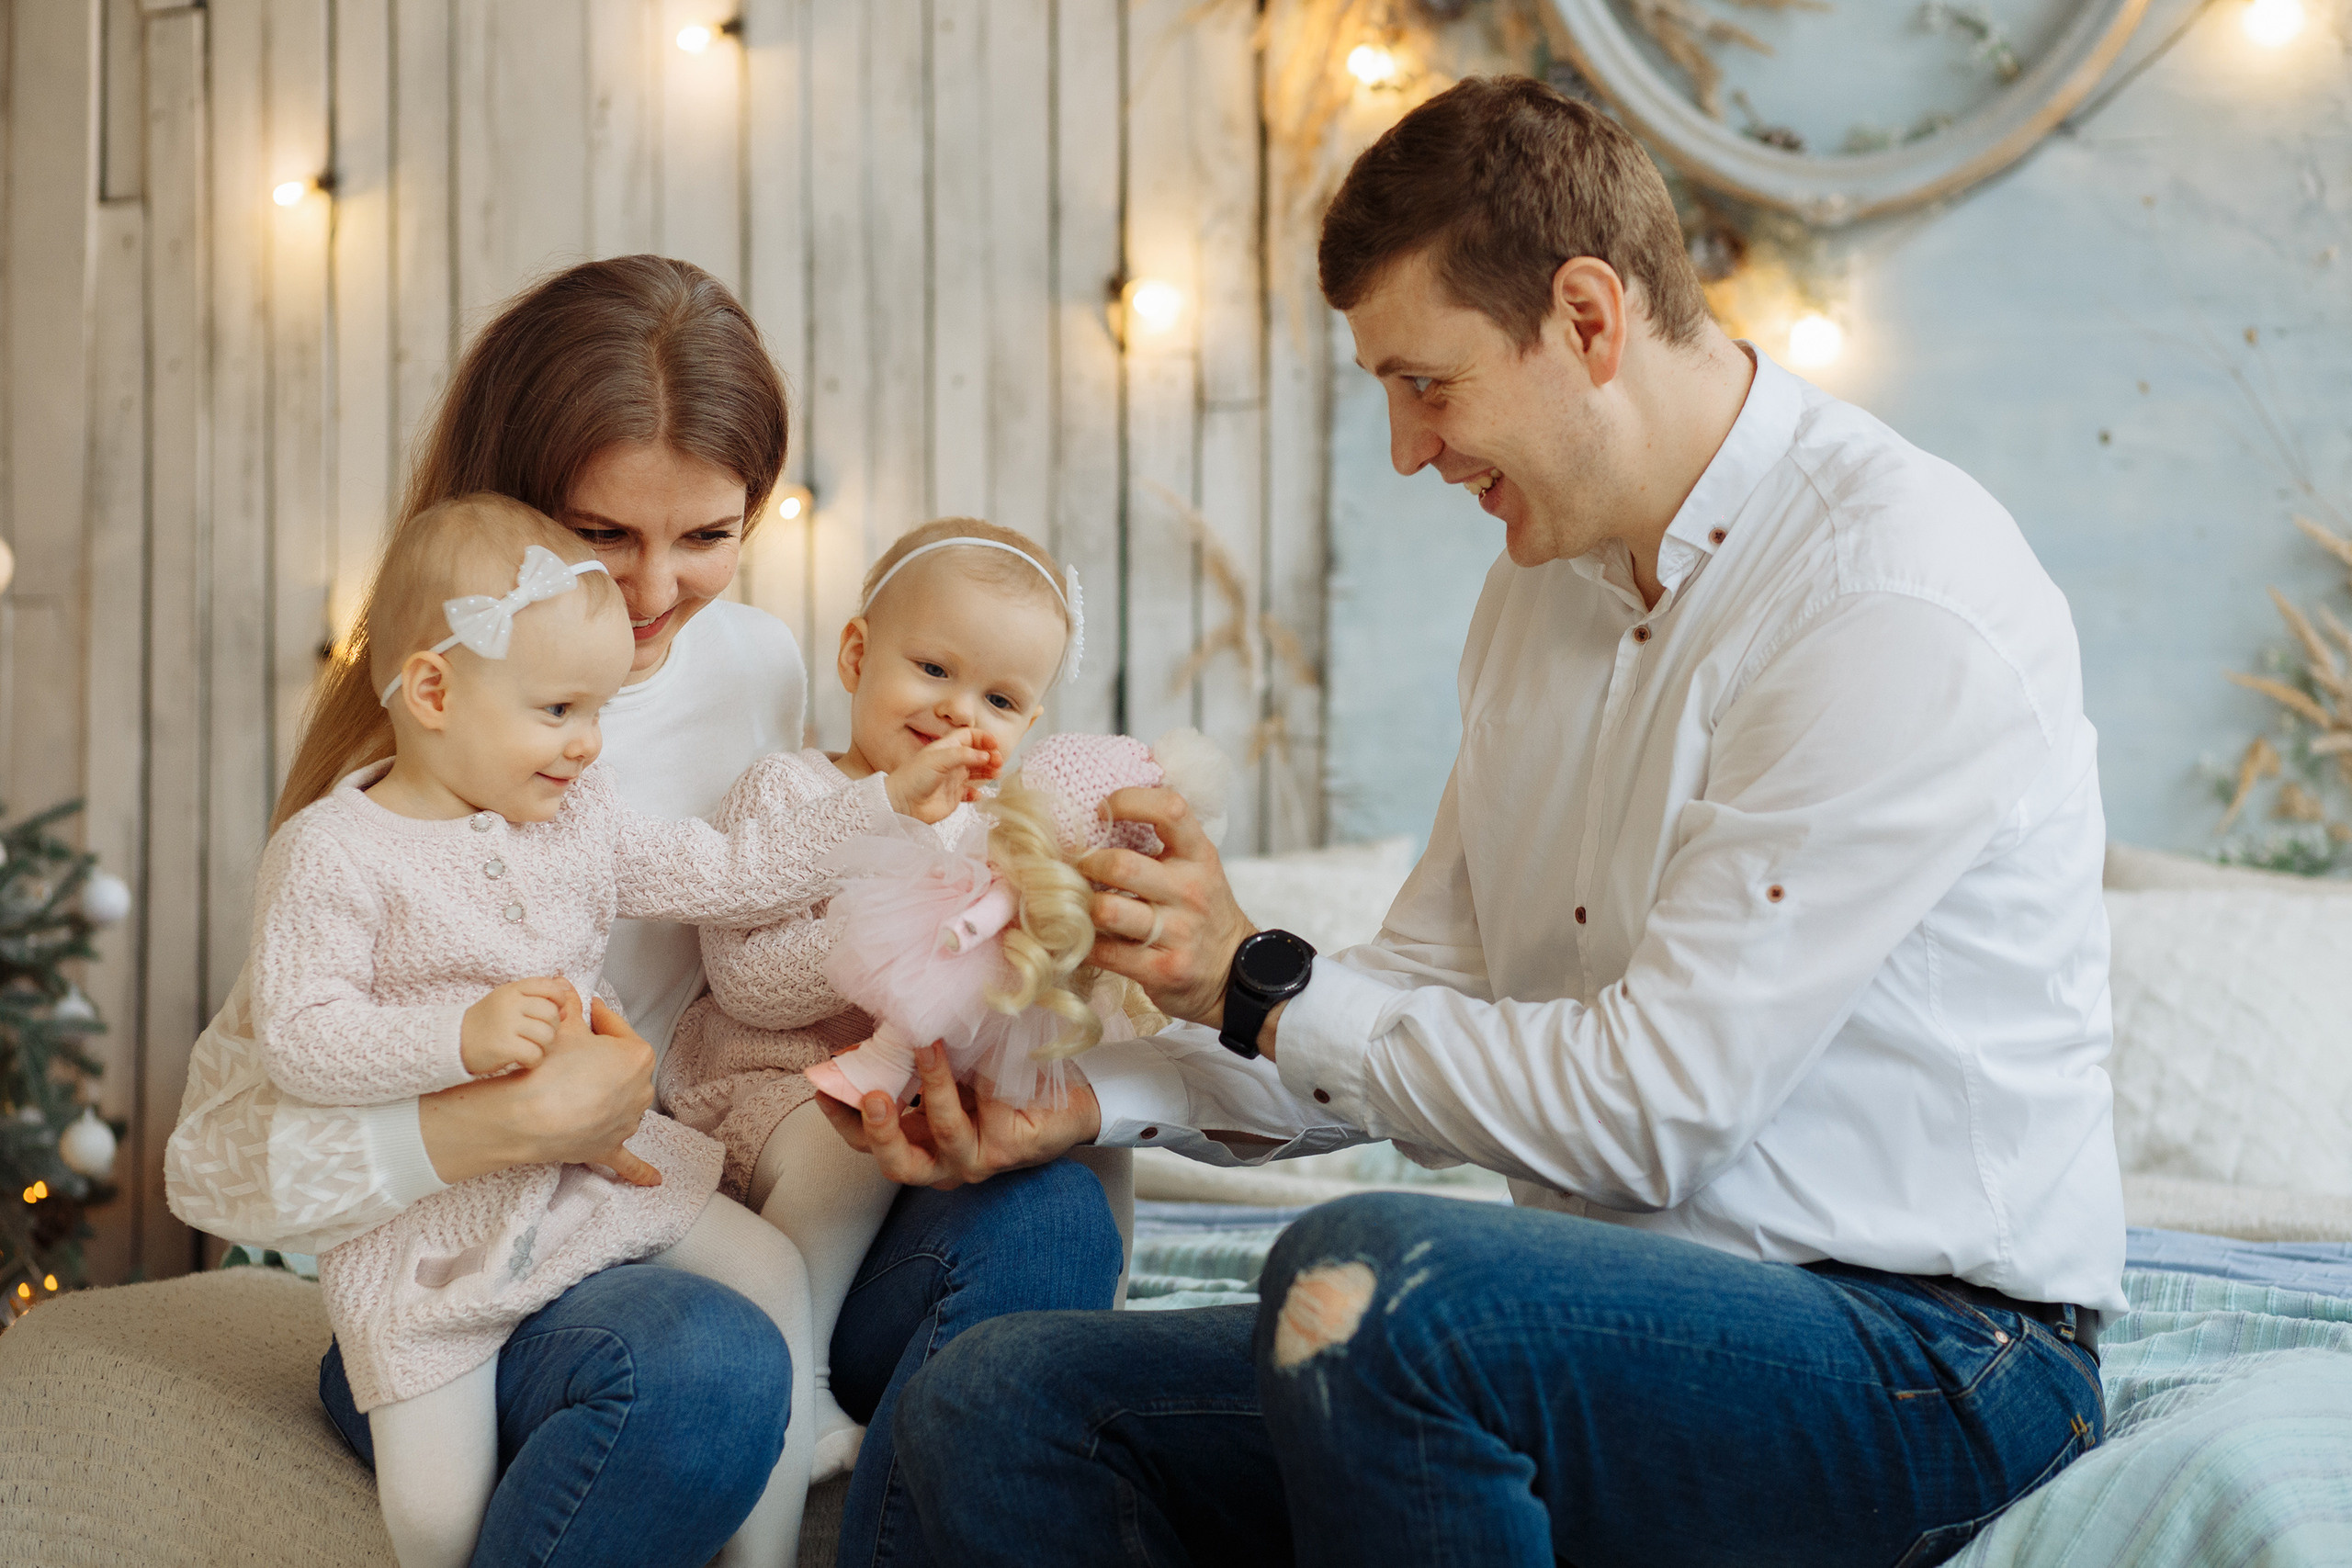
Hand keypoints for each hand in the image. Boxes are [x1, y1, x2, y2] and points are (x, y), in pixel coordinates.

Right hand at [422, 992, 660, 1185]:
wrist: (525, 1114)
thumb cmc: (548, 1067)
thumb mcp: (562, 1028)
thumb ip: (572, 1008)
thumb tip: (568, 987)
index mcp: (638, 1056)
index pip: (616, 1028)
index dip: (595, 1017)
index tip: (582, 1011)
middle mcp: (640, 1089)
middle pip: (619, 1066)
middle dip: (600, 1057)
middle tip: (573, 1048)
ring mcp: (626, 1121)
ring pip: (620, 1100)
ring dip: (605, 1093)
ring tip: (577, 1082)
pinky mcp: (608, 1146)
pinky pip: (627, 1160)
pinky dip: (640, 1170)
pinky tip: (655, 1180)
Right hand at [459, 977, 568, 1075]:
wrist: (454, 1042)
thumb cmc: (488, 1023)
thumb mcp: (509, 1002)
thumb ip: (537, 1000)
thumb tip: (567, 1003)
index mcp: (513, 990)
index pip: (549, 987)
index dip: (558, 1000)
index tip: (552, 1012)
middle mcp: (510, 1004)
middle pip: (552, 1014)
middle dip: (551, 1028)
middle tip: (537, 1036)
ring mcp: (506, 1024)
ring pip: (547, 1035)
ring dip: (544, 1047)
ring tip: (531, 1048)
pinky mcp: (503, 1046)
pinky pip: (535, 1054)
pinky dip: (534, 1061)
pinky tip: (523, 1060)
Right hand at [815, 1043, 1101, 1189]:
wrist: (1073, 1101)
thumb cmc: (1004, 1085)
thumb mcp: (954, 1074)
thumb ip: (916, 1066)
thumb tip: (882, 1028)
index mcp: (921, 1144)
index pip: (868, 1145)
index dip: (842, 1119)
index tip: (822, 1085)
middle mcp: (946, 1161)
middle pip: (899, 1165)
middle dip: (880, 1132)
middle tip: (871, 1095)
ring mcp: (980, 1158)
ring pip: (947, 1133)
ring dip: (934, 1087)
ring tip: (927, 1046)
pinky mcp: (1014, 1146)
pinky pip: (994, 1104)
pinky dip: (987, 1071)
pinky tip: (988, 1044)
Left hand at [884, 728, 1002, 823]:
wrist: (902, 803)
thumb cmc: (914, 778)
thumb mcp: (939, 759)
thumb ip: (964, 755)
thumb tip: (986, 755)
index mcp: (946, 748)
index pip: (969, 736)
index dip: (983, 738)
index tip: (994, 745)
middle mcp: (951, 762)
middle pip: (976, 754)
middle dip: (990, 756)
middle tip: (998, 762)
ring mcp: (952, 779)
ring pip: (976, 772)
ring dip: (988, 772)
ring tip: (995, 775)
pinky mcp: (953, 796)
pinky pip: (969, 793)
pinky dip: (976, 793)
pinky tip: (978, 794)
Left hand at [1081, 787, 1254, 1028]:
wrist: (1233, 971)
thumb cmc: (1200, 909)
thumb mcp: (1195, 865)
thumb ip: (1160, 837)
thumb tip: (1103, 803)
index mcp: (1199, 856)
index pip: (1169, 810)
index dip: (1128, 801)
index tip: (1101, 810)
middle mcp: (1191, 891)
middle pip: (1121, 865)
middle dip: (1087, 864)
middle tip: (1075, 867)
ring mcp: (1178, 932)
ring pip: (1107, 910)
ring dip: (1081, 905)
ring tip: (1077, 902)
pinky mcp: (1161, 969)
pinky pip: (1104, 952)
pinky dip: (1083, 943)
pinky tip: (1083, 937)